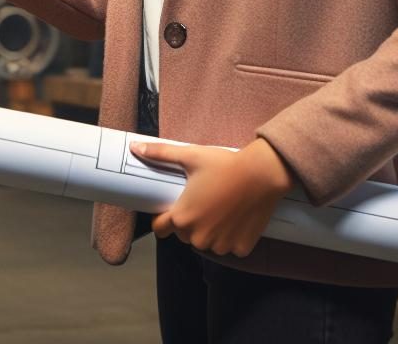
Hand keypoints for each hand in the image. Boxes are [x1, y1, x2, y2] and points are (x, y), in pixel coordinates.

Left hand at [129, 138, 295, 257]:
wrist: (261, 174)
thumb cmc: (223, 164)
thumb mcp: (189, 155)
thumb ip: (160, 154)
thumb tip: (135, 147)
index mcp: (182, 218)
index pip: (160, 229)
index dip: (163, 217)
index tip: (172, 206)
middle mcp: (198, 238)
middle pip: (184, 235)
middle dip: (188, 221)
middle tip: (201, 200)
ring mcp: (221, 246)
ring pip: (206, 242)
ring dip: (208, 230)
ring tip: (219, 206)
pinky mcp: (241, 249)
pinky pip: (228, 245)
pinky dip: (230, 235)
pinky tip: (235, 216)